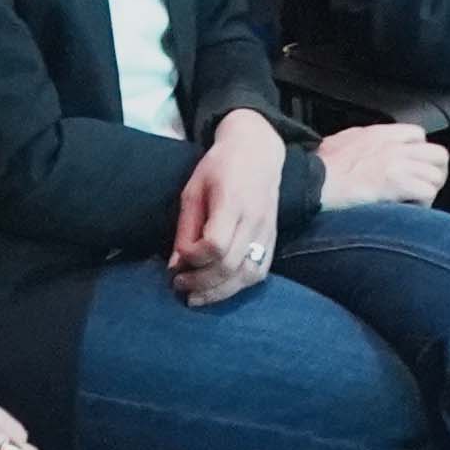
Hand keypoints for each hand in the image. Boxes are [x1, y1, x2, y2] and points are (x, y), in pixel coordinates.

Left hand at [169, 111, 286, 303]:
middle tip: (178, 285)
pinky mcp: (273, 239)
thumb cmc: (219, 167)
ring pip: (247, 275)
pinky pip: (259, 272)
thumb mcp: (193, 190)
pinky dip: (239, 286)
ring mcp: (267, 232)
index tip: (179, 255)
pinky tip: (220, 289)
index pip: (215, 244)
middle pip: (230, 265)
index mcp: (232, 202)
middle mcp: (254, 220)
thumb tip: (175, 266)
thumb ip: (186, 228)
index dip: (193, 256)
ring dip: (219, 292)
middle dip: (200, 282)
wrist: (258, 152)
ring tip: (195, 297)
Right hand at [309, 121, 449, 207]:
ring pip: (437, 174)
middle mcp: (394, 145)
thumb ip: (360, 141)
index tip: (410, 170)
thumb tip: (363, 149)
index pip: (419, 136)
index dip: (419, 155)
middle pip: (438, 154)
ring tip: (415, 202)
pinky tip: (409, 209)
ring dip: (429, 190)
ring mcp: (397, 163)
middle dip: (434, 173)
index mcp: (380, 134)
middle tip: (420, 187)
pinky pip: (428, 191)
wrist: (314, 182)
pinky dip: (423, 204)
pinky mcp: (397, 183)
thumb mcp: (341, 142)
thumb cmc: (321, 168)